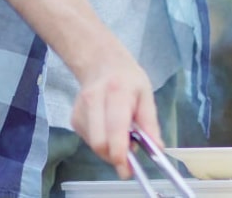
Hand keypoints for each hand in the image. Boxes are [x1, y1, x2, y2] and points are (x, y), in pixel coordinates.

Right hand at [69, 48, 158, 178]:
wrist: (100, 62)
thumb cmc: (127, 79)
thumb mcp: (146, 95)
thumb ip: (150, 124)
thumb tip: (157, 149)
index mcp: (116, 93)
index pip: (114, 130)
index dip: (120, 154)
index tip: (127, 170)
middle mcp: (93, 101)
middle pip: (99, 143)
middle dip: (114, 156)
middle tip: (129, 156)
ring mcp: (80, 110)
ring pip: (93, 145)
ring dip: (108, 150)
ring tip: (120, 135)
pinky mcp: (74, 118)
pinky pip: (88, 141)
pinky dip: (101, 142)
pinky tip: (108, 129)